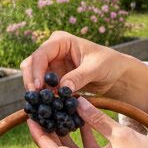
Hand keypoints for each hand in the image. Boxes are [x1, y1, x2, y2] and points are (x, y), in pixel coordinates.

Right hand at [21, 30, 147, 114]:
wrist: (116, 73)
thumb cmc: (109, 64)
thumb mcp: (96, 69)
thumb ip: (79, 77)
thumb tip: (62, 89)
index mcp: (61, 41)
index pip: (41, 54)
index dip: (36, 70)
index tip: (37, 87)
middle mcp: (52, 51)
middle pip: (31, 64)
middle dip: (31, 80)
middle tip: (35, 98)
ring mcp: (52, 64)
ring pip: (33, 76)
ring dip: (35, 90)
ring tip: (42, 104)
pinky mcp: (54, 78)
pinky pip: (43, 87)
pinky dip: (43, 96)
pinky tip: (47, 106)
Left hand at [26, 98, 147, 147]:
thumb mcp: (121, 134)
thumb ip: (97, 119)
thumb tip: (76, 102)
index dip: (39, 135)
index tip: (30, 118)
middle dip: (46, 135)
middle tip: (40, 115)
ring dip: (63, 136)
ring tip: (57, 114)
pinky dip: (80, 139)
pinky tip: (84, 122)